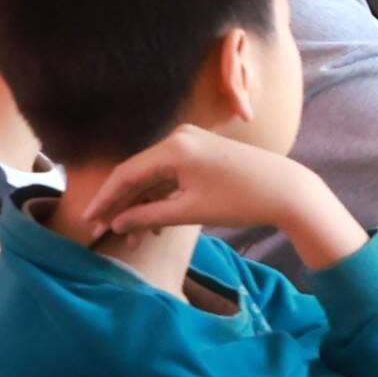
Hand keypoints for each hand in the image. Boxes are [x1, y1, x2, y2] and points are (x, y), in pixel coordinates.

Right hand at [60, 125, 359, 274]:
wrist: (288, 191)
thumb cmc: (240, 200)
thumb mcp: (190, 211)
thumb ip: (149, 215)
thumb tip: (117, 222)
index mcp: (174, 146)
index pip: (126, 173)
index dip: (105, 199)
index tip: (89, 221)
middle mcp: (179, 137)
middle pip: (137, 174)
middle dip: (121, 206)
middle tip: (102, 233)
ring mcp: (192, 143)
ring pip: (154, 177)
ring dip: (143, 206)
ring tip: (135, 239)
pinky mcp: (202, 154)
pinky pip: (172, 176)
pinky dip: (162, 199)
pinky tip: (156, 225)